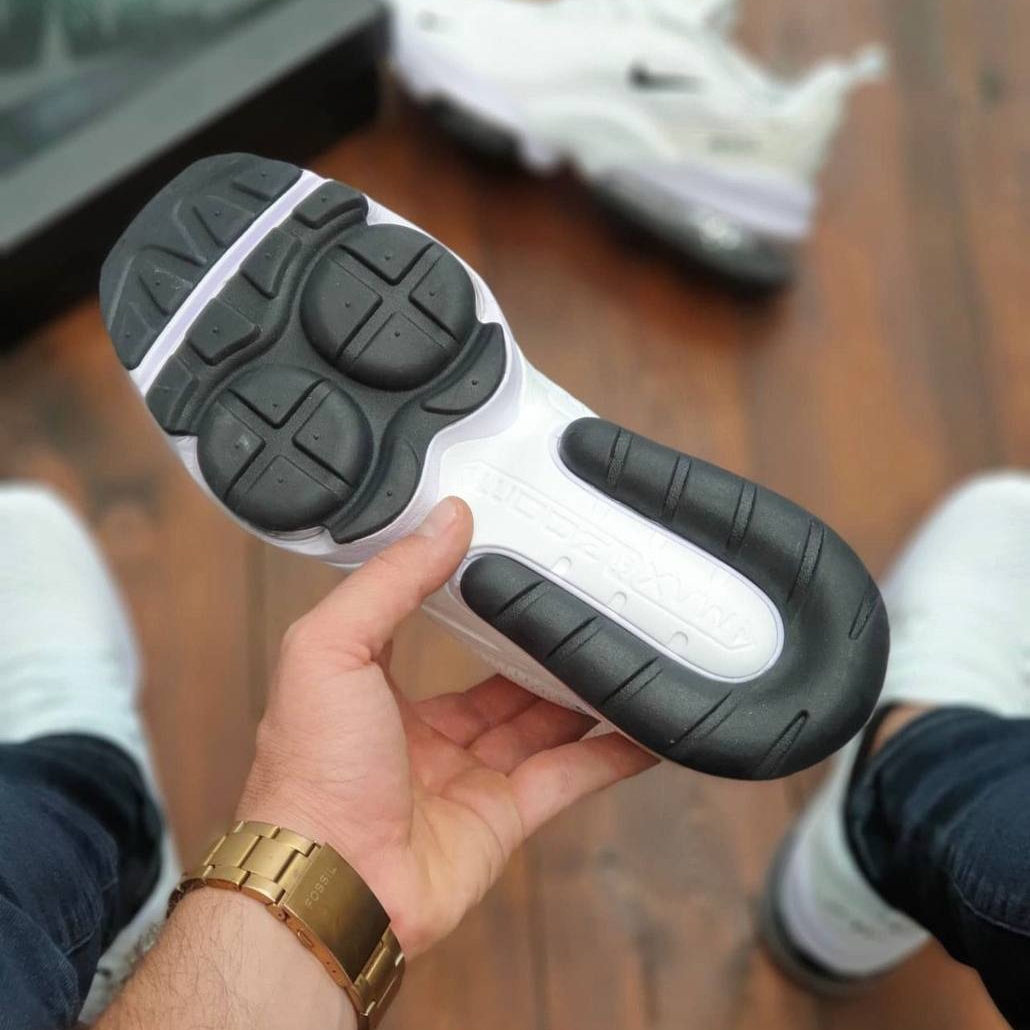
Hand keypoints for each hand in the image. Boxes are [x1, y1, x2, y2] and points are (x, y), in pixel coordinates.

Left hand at [237, 497, 655, 956]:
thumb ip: (390, 581)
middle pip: (496, 682)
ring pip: (539, 725)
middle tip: (578, 603)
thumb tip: (446, 520)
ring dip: (578, 692)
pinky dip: (611, 753)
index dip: (465, 598)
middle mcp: (422, 737)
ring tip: (622, 648)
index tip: (506, 560)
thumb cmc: (309, 771)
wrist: (331, 882)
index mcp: (373, 691)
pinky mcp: (505, 819)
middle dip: (534, 647)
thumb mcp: (331, 646)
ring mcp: (467, 779)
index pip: (429, 630)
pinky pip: (570, 776)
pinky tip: (646, 724)